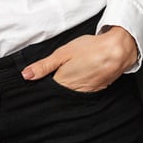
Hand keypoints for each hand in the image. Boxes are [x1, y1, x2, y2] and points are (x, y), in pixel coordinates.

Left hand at [20, 27, 138, 92]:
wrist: (117, 50)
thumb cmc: (90, 48)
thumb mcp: (63, 53)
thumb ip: (44, 66)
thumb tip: (26, 75)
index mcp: (63, 83)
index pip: (47, 90)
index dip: (43, 84)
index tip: (40, 79)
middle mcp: (74, 92)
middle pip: (59, 94)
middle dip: (55, 87)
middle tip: (58, 72)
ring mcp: (86, 93)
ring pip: (71, 94)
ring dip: (68, 87)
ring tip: (72, 73)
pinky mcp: (96, 91)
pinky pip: (83, 92)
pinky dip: (80, 86)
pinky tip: (82, 76)